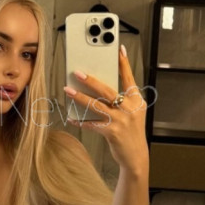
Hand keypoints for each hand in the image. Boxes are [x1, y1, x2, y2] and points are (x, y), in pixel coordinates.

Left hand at [63, 46, 149, 173]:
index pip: (129, 78)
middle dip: (91, 81)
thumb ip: (121, 99)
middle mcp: (130, 108)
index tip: (119, 50)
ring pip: (97, 105)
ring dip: (80, 97)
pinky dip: (80, 120)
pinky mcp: (112, 132)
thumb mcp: (133, 112)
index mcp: (136, 100)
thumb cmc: (131, 131)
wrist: (136, 155)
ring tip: (68, 90)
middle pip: (107, 91)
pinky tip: (71, 117)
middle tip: (77, 73)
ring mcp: (121, 120)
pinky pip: (92, 124)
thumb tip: (99, 87)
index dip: (124, 64)